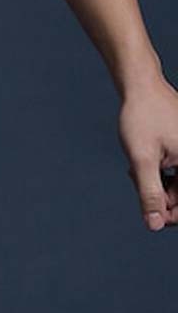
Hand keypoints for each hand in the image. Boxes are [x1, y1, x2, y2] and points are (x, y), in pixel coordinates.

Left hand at [118, 75, 177, 230]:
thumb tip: (155, 225)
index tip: (151, 216)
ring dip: (156, 185)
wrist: (141, 87)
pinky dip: (158, 174)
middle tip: (138, 181)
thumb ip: (150, 195)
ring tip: (138, 169)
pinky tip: (144, 163)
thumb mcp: (143, 161)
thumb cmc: (142, 118)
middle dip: (159, 197)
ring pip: (176, 186)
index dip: (170, 216)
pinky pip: (175, 173)